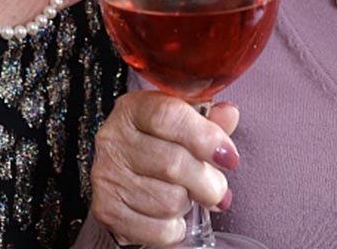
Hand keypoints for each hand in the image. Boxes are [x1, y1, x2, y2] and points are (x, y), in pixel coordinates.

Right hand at [91, 91, 240, 246]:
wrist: (126, 173)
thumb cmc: (161, 144)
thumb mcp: (184, 122)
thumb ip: (209, 120)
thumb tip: (230, 114)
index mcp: (134, 108)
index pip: (169, 116)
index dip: (205, 137)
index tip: (230, 157)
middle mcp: (114, 138)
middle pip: (172, 163)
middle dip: (207, 181)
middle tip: (218, 187)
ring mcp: (107, 175)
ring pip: (168, 200)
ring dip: (189, 204)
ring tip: (187, 195)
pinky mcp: (107, 210)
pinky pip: (158, 229)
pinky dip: (176, 228)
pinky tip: (173, 215)